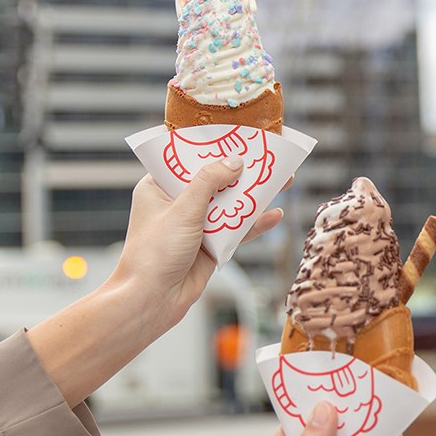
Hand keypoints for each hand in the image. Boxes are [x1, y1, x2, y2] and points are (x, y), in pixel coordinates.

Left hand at [109, 158, 285, 326]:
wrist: (152, 300)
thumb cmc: (155, 253)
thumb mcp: (183, 210)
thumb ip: (209, 182)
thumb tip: (235, 161)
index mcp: (158, 188)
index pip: (188, 159)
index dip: (212, 147)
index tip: (237, 136)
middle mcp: (177, 204)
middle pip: (215, 180)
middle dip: (242, 170)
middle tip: (268, 156)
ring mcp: (195, 225)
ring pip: (230, 204)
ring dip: (255, 195)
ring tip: (284, 180)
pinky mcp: (211, 245)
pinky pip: (237, 229)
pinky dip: (255, 223)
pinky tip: (274, 215)